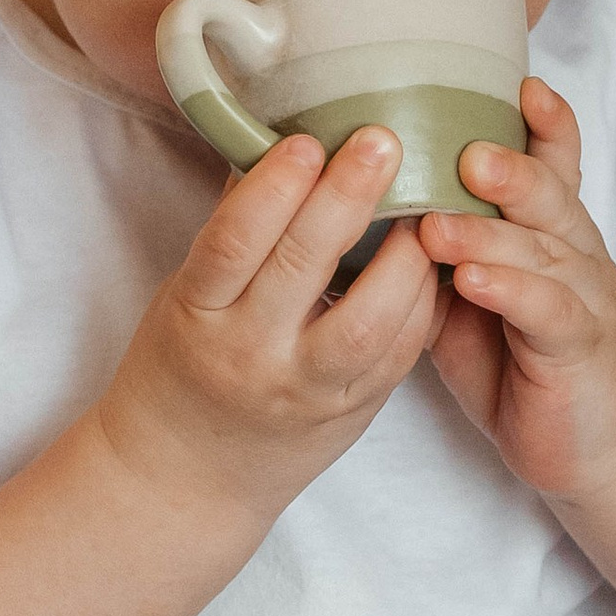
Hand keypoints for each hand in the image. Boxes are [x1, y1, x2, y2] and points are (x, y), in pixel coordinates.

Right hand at [102, 124, 442, 519]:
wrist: (189, 479)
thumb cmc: (182, 367)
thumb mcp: (184, 297)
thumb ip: (234, 232)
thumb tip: (276, 136)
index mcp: (198, 318)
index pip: (234, 244)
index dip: (273, 188)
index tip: (308, 139)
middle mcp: (253, 358)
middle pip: (303, 270)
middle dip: (346, 200)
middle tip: (382, 140)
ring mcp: (308, 392)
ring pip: (369, 321)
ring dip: (404, 256)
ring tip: (425, 201)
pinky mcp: (353, 413)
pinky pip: (399, 353)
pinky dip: (423, 300)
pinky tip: (433, 254)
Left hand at [418, 76, 615, 506]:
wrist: (590, 445)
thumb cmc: (519, 363)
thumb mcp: (469, 296)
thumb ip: (437, 250)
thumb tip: (361, 202)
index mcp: (548, 230)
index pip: (555, 162)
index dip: (547, 124)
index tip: (522, 84)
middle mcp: (575, 252)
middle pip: (548, 194)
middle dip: (508, 169)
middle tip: (463, 154)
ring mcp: (586, 298)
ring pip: (544, 250)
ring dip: (490, 233)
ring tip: (438, 224)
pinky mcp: (582, 348)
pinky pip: (548, 312)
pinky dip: (510, 292)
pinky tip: (473, 282)